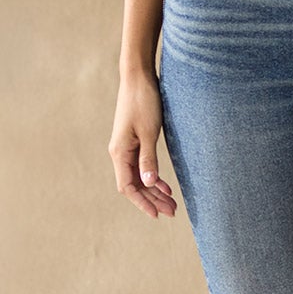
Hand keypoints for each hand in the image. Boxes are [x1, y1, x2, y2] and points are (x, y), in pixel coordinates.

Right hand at [109, 71, 178, 217]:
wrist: (138, 78)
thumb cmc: (144, 102)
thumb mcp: (149, 132)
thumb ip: (148, 159)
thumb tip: (150, 183)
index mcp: (120, 152)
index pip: (128, 187)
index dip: (142, 202)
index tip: (157, 215)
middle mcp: (120, 153)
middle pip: (134, 185)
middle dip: (152, 199)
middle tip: (172, 211)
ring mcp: (127, 147)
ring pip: (139, 177)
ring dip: (154, 190)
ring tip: (172, 202)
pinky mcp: (135, 141)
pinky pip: (142, 166)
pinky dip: (154, 177)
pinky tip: (165, 184)